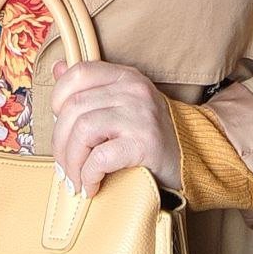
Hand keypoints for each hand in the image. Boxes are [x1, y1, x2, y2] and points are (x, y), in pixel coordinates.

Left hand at [49, 59, 181, 198]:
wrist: (195, 156)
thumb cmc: (151, 133)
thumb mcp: (123, 102)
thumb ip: (92, 86)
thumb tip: (57, 68)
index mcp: (125, 76)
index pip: (79, 73)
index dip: (58, 98)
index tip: (59, 124)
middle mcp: (133, 90)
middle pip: (73, 108)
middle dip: (60, 143)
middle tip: (63, 167)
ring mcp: (140, 115)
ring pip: (82, 131)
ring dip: (71, 162)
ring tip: (75, 179)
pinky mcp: (145, 144)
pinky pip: (101, 157)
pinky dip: (88, 175)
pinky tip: (91, 185)